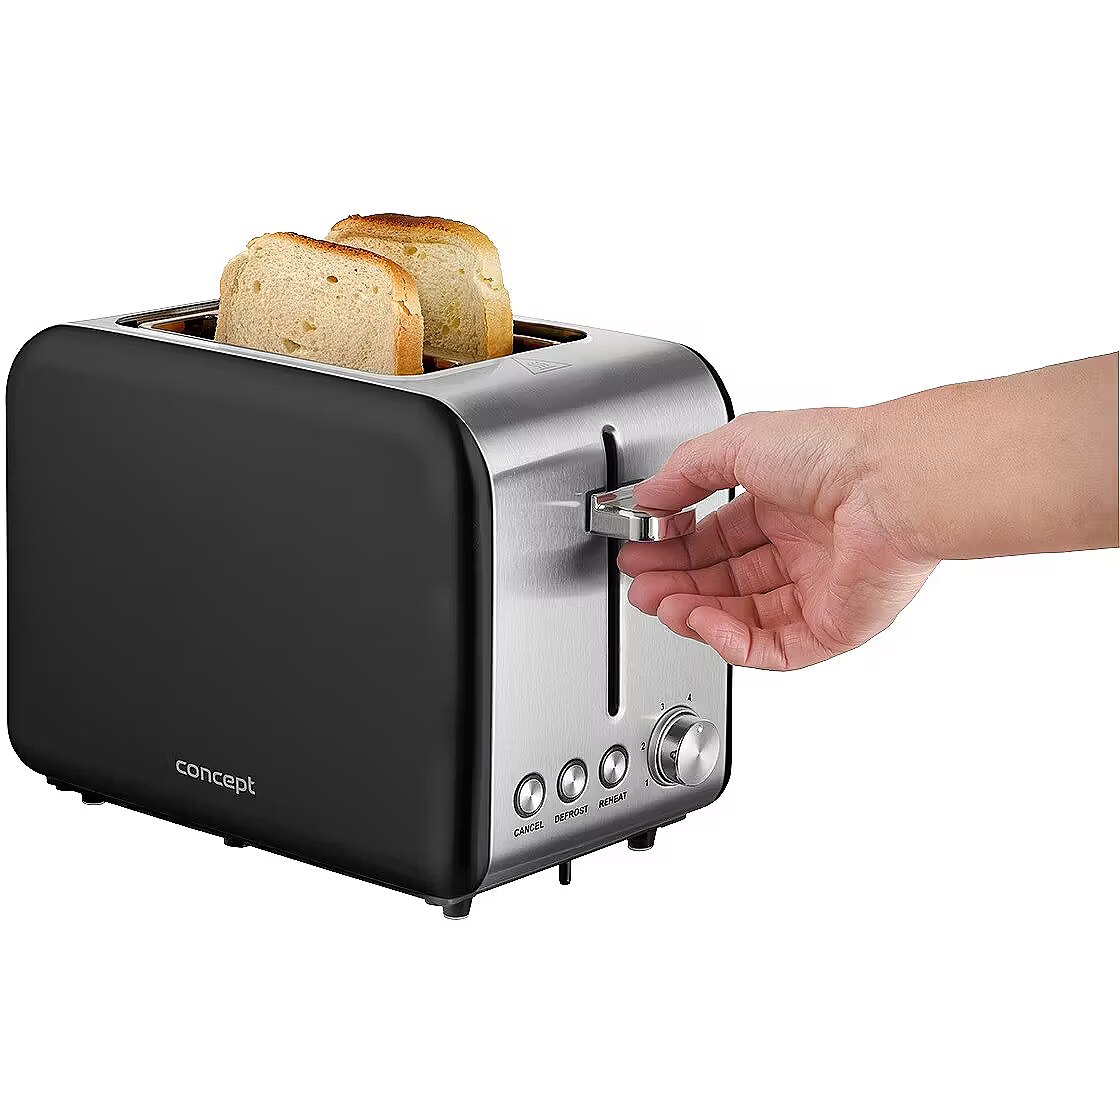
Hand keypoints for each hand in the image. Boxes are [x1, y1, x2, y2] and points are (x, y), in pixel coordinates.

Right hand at [617, 408, 937, 669]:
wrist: (889, 486)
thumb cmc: (834, 453)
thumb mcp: (736, 442)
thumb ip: (683, 472)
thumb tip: (647, 497)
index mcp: (784, 502)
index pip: (717, 537)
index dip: (675, 549)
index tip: (642, 551)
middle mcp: (802, 547)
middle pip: (724, 581)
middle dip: (677, 585)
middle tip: (641, 586)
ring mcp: (818, 589)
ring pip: (743, 619)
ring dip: (696, 614)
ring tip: (662, 605)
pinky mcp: (834, 628)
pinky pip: (773, 649)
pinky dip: (731, 642)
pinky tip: (704, 622)